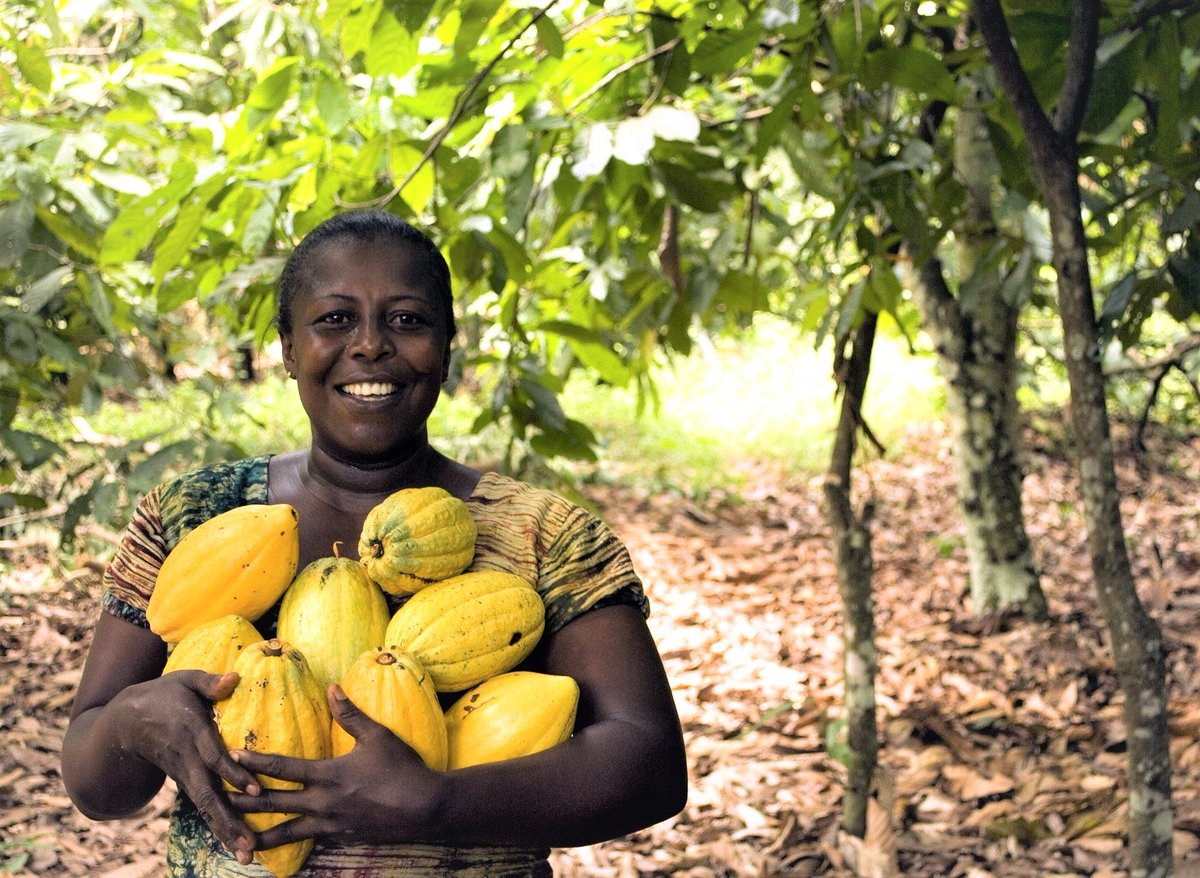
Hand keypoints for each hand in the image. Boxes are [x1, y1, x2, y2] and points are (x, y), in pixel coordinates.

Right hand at [115, 670, 260, 863]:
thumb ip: (210, 682)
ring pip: (205, 806)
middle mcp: (187, 759)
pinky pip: (203, 806)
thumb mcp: (183, 680)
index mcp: (191, 732)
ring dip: (225, 831)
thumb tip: (236, 677)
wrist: (123, 723)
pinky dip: (218, 825)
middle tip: (249, 843)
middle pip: (208, 794)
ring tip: (246, 854)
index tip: (254, 790)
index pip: (213, 756)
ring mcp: (184, 774)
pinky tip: (234, 845)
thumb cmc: (163, 694)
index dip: (233, 773)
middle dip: (229, 820)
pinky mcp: (185, 782)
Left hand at [227, 685, 442, 850]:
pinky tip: (281, 848)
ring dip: (260, 835)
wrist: (426, 808)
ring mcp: (332, 825)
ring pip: (287, 832)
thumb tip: (332, 687)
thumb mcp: (378, 736)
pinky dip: (291, 845)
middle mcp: (324, 803)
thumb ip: (350, 714)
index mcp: (329, 775)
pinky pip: (310, 842)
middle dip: (244, 801)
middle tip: (217, 800)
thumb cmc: (403, 768)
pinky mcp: (343, 838)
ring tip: (238, 840)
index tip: (231, 756)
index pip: (283, 767)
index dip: (255, 761)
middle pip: (275, 803)